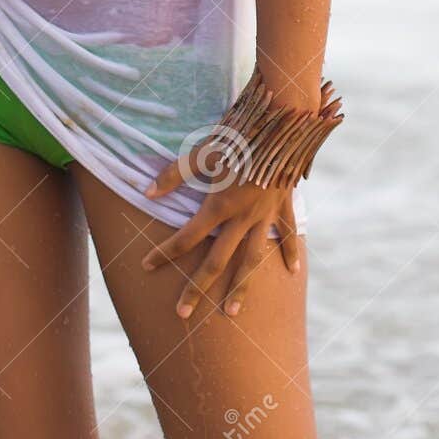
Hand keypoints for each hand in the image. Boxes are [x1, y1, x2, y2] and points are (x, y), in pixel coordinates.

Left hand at [139, 135, 301, 321]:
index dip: (165, 252)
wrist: (283, 123)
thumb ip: (175, 174)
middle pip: (216, 261)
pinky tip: (291, 272)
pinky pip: (287, 234)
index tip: (146, 266)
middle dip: (197, 288)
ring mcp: (265, 215)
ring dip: (241, 287)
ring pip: (252, 259)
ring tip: (232, 312)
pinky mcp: (284, 205)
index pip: (186, 236)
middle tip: (182, 315)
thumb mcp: (203, 151)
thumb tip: (146, 192)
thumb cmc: (239, 133)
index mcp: (219, 205)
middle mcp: (242, 216)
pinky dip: (290, 252)